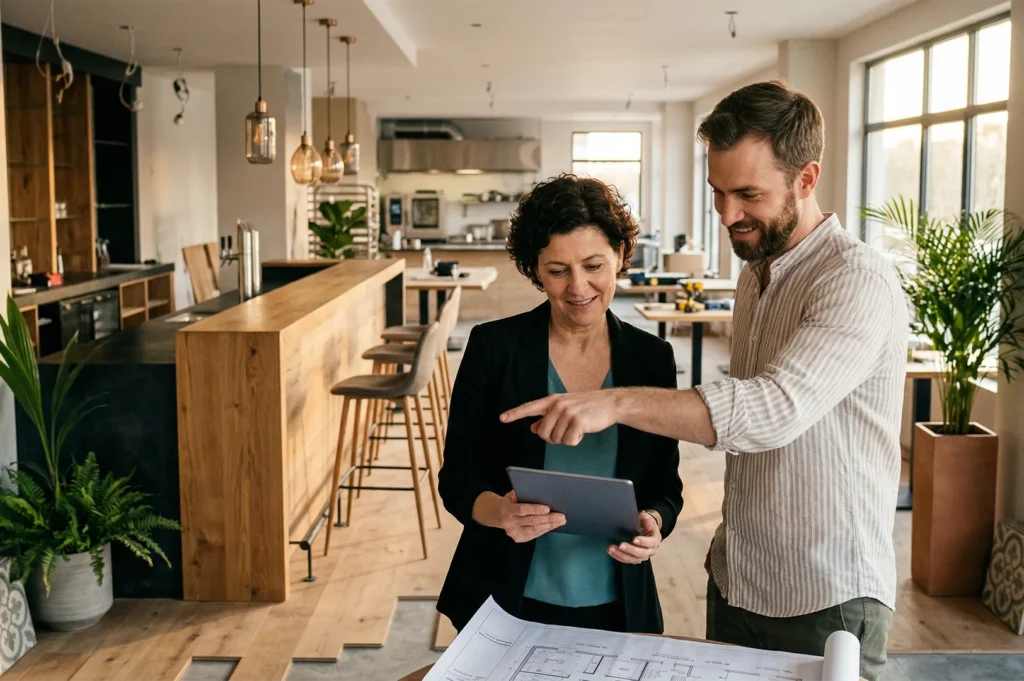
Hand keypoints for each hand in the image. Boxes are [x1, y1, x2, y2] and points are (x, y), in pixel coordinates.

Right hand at [475, 491, 565, 542]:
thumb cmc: (508, 502)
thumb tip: (539, 493)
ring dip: (550, 525)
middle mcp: (509, 523)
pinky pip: (534, 534)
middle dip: (548, 518)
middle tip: (561, 516)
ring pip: (534, 529)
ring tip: (561, 521)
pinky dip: (544, 530)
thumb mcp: (511, 495)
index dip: (535, 509)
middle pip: (531, 521)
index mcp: (507, 509)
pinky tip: (553, 526)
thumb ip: (522, 494)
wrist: (495, 514)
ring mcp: (513, 532)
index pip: (522, 510)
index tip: (548, 508)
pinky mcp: (518, 538)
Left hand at [500, 391, 618, 445]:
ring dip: (566, 439)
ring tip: (577, 427)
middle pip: (542, 433)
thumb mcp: (565, 408)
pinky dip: (576, 441)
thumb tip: (533, 428)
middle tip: (566, 431)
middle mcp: (557, 405)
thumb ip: (548, 417)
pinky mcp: (577, 421)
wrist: (609, 403)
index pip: (529, 407)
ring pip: (556, 439)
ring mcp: (567, 412)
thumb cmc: (586, 407)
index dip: (515, 413)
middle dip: (552, 438)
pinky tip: (583, 431)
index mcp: (552, 401)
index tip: (502, 418)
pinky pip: (568, 441)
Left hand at [608, 511, 661, 564]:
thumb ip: (647, 519)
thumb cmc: (645, 523)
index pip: (651, 542)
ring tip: (611, 548)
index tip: (634, 539)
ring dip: (622, 554)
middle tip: (621, 545)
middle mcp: (650, 550)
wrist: (643, 528)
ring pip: (633, 559)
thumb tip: (647, 520)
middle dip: (631, 550)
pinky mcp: (634, 558)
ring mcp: (642, 556)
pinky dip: (618, 556)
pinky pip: (626, 560)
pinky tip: (611, 551)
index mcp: (655, 540)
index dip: (643, 542)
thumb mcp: (647, 518)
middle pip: (642, 553)